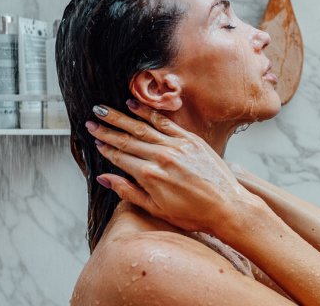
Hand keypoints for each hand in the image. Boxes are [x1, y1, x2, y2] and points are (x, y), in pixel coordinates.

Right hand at [86, 101, 257, 235]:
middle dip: (107, 129)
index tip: (94, 139)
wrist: (228, 207)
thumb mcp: (156, 209)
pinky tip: (133, 105)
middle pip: (127, 139)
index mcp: (150, 176)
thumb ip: (128, 192)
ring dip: (120, 117)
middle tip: (91, 121)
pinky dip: (147, 112)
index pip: (120, 157)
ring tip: (103, 109)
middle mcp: (161, 157)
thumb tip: (104, 178)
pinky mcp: (190, 140)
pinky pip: (164, 122)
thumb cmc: (193, 214)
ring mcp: (176, 146)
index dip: (105, 147)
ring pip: (142, 127)